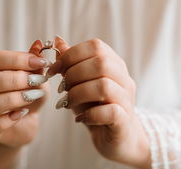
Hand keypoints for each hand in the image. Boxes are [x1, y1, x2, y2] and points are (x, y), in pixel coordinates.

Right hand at [0, 40, 49, 147]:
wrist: (28, 119)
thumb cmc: (30, 92)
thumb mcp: (37, 74)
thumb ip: (36, 60)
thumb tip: (39, 44)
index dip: (16, 59)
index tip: (40, 63)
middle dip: (14, 80)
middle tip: (36, 82)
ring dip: (12, 100)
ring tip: (33, 96)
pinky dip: (6, 120)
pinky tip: (22, 114)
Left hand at [49, 37, 150, 168]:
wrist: (118, 138)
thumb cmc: (97, 106)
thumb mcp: (81, 82)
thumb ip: (71, 62)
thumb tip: (58, 41)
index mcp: (114, 64)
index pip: (95, 46)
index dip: (71, 55)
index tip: (54, 69)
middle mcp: (123, 78)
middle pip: (101, 63)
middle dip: (74, 74)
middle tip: (62, 88)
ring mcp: (126, 99)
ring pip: (104, 85)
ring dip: (78, 93)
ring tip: (67, 103)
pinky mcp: (124, 120)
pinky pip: (110, 111)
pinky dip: (90, 115)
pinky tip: (80, 118)